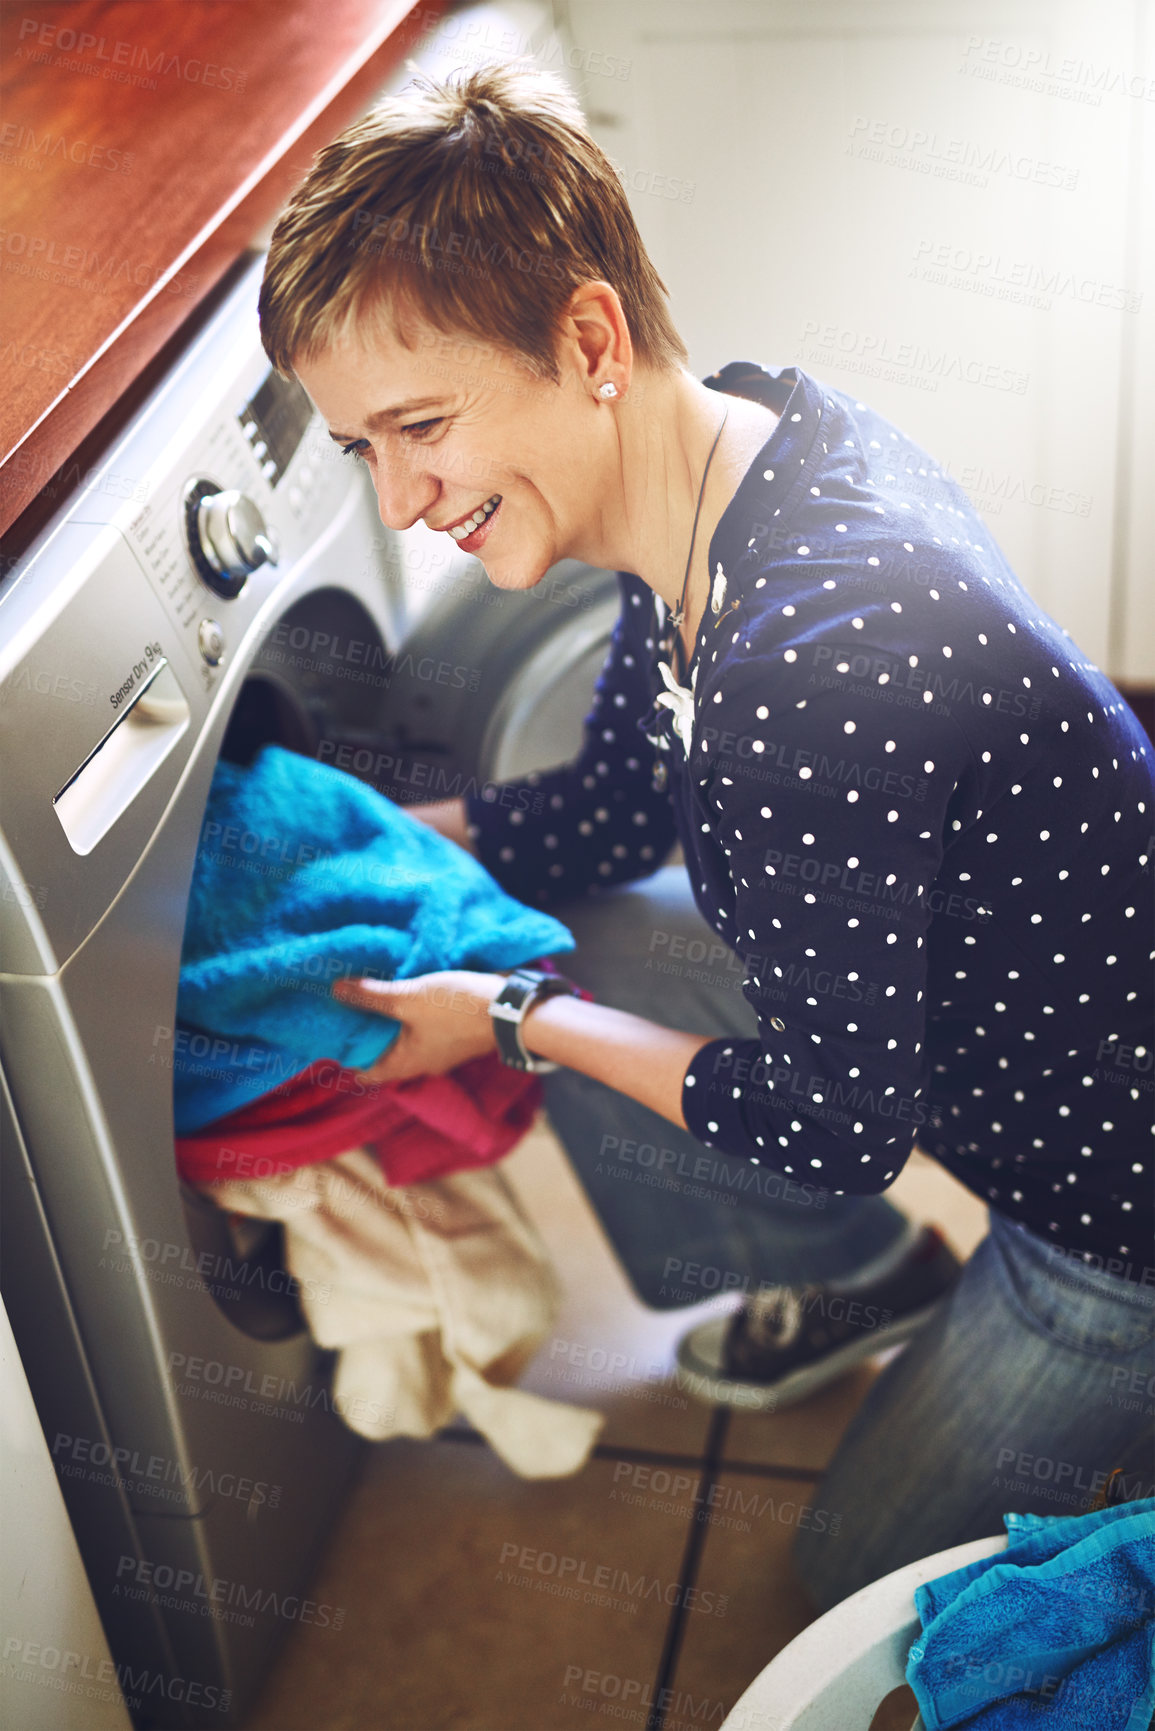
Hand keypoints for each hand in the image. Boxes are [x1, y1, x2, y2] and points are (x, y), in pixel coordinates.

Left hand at [331, 970, 505, 1082]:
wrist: (511, 1009)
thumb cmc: (456, 1010)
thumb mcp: (407, 998)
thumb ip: (371, 996)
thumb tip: (336, 990)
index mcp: (405, 1063)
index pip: (366, 1073)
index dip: (347, 1057)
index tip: (334, 1036)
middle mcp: (423, 1064)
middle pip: (385, 1056)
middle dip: (368, 1037)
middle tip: (349, 1011)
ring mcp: (442, 1052)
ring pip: (406, 1043)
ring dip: (391, 1026)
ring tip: (375, 999)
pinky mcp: (456, 1036)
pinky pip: (425, 1032)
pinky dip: (412, 1019)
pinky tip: (408, 996)